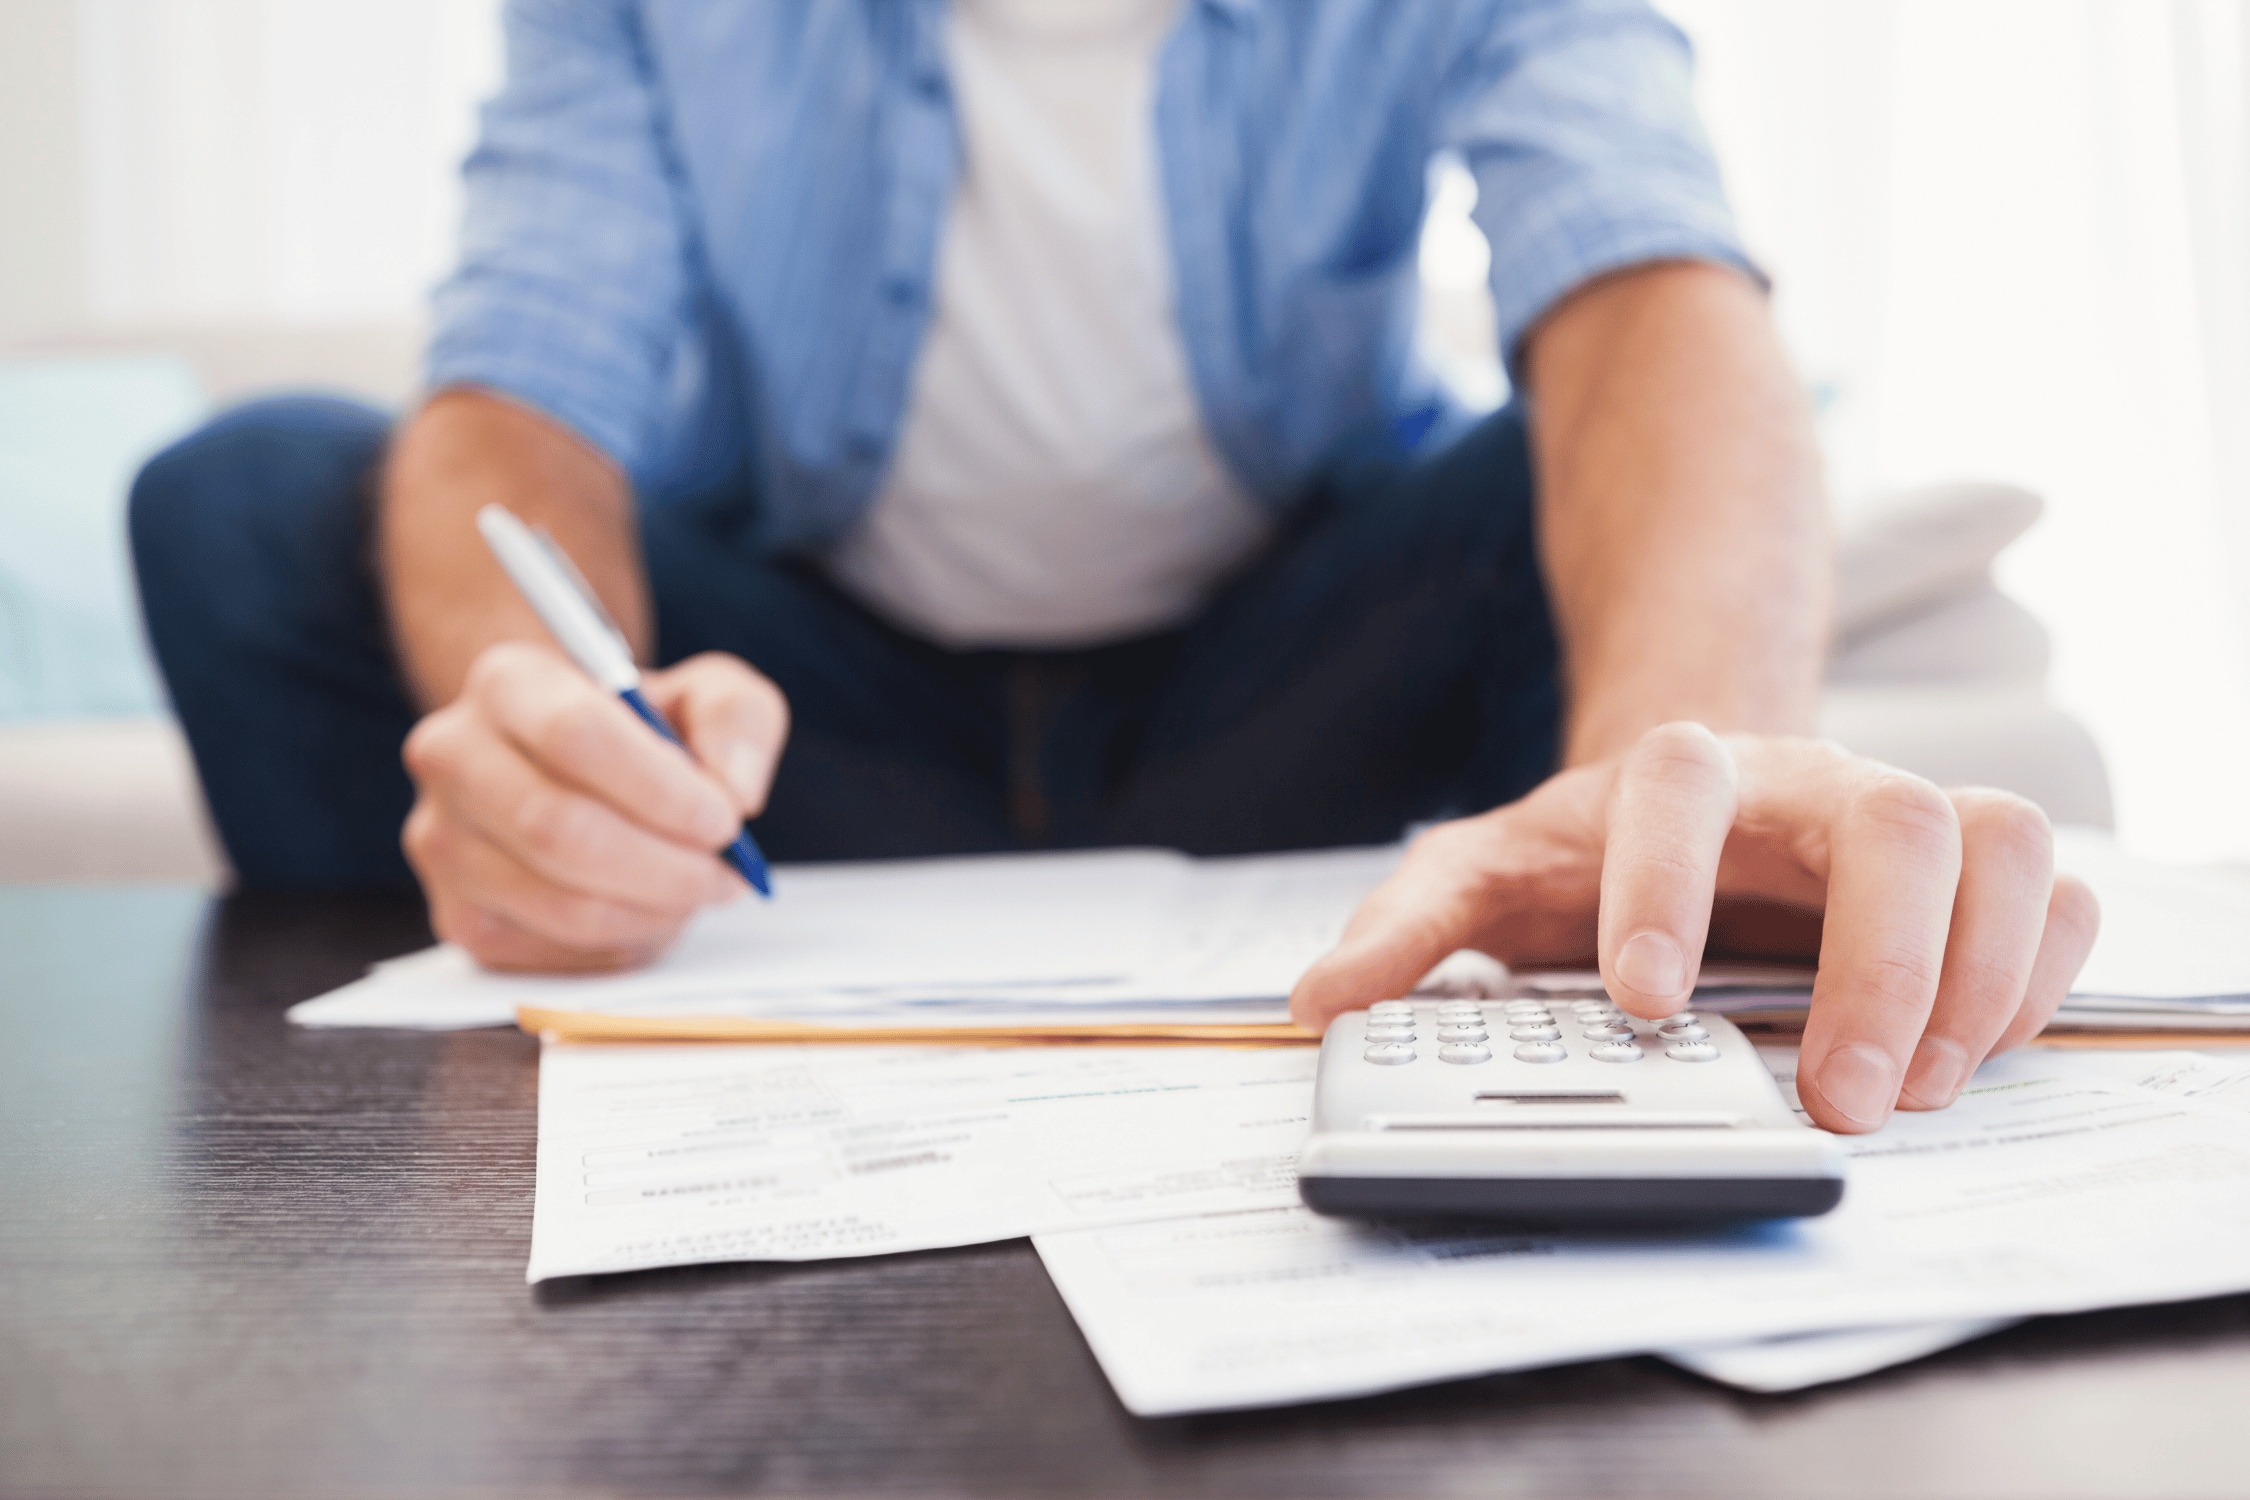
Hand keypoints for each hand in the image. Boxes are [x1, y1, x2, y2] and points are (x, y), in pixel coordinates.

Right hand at [401, 643, 787, 971]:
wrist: (575, 772)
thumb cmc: (645, 731)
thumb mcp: (705, 695)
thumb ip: (736, 718)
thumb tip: (735, 791)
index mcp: (509, 682)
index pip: (575, 736)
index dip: (661, 789)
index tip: (725, 819)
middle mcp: (453, 758)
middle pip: (560, 830)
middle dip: (665, 865)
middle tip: (725, 872)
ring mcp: (443, 844)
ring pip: (561, 904)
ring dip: (653, 910)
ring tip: (695, 889)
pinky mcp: (460, 918)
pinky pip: (555, 952)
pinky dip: (625, 942)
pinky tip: (649, 910)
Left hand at [1290, 723, 2100, 1133]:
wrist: (1698, 792)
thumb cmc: (1590, 848)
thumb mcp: (1484, 874)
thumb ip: (1408, 927)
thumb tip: (1318, 998)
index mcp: (1674, 775)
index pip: (1678, 793)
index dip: (1667, 886)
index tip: (1645, 1000)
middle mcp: (1806, 778)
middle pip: (1884, 820)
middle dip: (1874, 964)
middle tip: (1837, 1098)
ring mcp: (1904, 810)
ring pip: (1993, 839)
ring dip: (1972, 972)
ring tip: (1916, 1090)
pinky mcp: (1974, 864)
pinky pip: (2050, 889)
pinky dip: (2038, 970)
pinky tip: (1980, 1049)